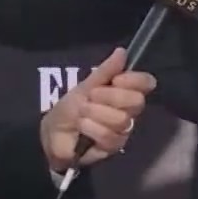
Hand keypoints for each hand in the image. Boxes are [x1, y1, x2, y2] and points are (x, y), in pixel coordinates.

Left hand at [39, 48, 157, 172]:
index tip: (116, 80)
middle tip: (91, 97)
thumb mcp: (84, 86)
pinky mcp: (114, 146)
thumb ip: (105, 71)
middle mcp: (128, 110)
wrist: (52, 134)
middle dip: (110, 97)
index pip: (145, 82)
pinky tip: (82, 126)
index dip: (134, 80)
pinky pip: (110, 135)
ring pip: (121, 119)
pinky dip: (92, 128)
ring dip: (96, 113)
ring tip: (82, 114)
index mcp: (123, 92)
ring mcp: (123, 129)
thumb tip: (122, 51)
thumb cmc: (69, 109)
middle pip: (137, 101)